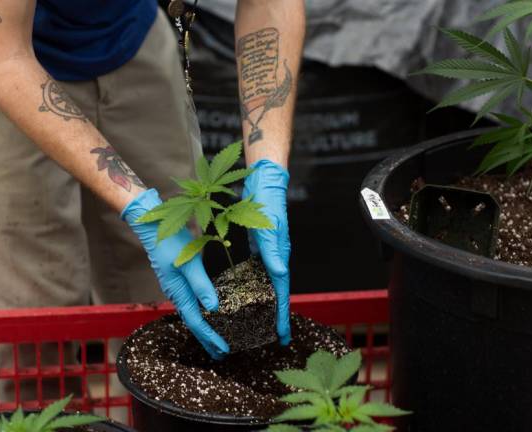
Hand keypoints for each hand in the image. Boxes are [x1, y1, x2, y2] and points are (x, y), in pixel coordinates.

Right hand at [122, 189, 228, 358]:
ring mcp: (175, 286)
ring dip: (203, 328)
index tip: (224, 349)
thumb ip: (201, 284)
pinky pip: (188, 302)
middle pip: (192, 322)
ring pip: (190, 313)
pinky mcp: (176, 279)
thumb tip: (214, 307)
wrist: (150, 225)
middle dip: (206, 339)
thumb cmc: (170, 241)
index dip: (209, 337)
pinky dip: (199, 313)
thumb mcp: (189, 261)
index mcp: (178, 292)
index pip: (196, 321)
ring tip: (215, 339)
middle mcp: (175, 293)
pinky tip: (205, 311)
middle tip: (221, 354)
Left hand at [243, 159, 290, 344]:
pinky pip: (259, 272)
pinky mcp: (259, 248)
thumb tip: (280, 274)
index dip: (281, 315)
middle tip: (274, 337)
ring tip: (262, 322)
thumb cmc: (268, 205)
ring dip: (266, 303)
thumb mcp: (268, 229)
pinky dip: (256, 285)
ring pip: (268, 285)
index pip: (281, 293)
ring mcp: (268, 254)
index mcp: (280, 258)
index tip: (282, 336)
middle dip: (276, 316)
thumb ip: (272, 252)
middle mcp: (276, 259)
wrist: (265, 183)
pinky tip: (248, 293)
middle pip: (276, 294)